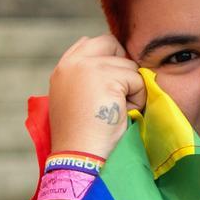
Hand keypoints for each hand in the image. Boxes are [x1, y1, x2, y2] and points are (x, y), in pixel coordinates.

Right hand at [48, 34, 146, 159]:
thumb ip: (85, 78)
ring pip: (128, 65)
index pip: (89, 42)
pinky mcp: (106, 77)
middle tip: (119, 95)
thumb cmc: (81, 137)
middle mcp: (72, 63)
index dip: (107, 58)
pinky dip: (137, 100)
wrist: (79, 156)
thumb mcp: (74, 99)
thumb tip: (114, 62)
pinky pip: (137, 80)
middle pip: (111, 43)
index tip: (110, 85)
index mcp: (62, 69)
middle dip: (122, 66)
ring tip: (116, 112)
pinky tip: (122, 115)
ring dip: (131, 89)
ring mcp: (88, 67)